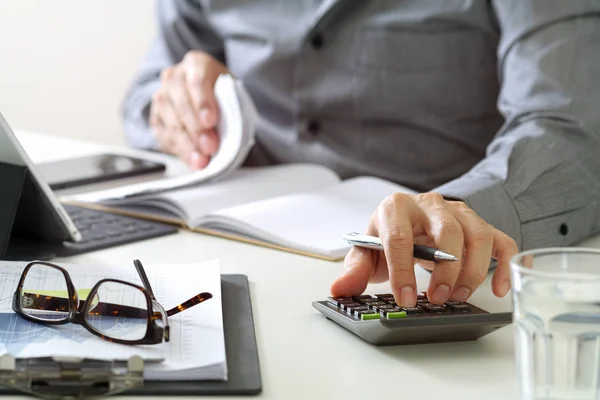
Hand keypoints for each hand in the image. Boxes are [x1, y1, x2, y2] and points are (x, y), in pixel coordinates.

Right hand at [149, 50, 228, 168]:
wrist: (207, 97)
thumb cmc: (223, 95)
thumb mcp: (233, 93)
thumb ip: (230, 105)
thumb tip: (228, 131)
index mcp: (196, 63)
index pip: (197, 81)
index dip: (203, 102)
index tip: (211, 121)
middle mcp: (174, 77)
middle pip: (181, 102)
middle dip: (196, 128)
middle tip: (210, 146)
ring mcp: (161, 97)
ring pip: (170, 121)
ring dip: (187, 143)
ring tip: (202, 159)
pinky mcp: (156, 118)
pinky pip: (164, 136)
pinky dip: (180, 151)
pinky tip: (192, 160)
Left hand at [330, 192, 517, 306]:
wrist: (408, 219)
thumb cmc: (387, 235)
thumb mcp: (367, 250)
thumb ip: (355, 269)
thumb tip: (340, 289)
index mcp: (396, 207)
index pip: (400, 236)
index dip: (402, 270)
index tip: (406, 298)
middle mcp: (429, 204)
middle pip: (448, 230)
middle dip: (445, 269)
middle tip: (438, 298)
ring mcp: (458, 212)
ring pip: (477, 234)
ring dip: (473, 269)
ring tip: (459, 296)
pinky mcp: (479, 224)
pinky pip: (501, 240)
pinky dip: (505, 264)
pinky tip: (500, 289)